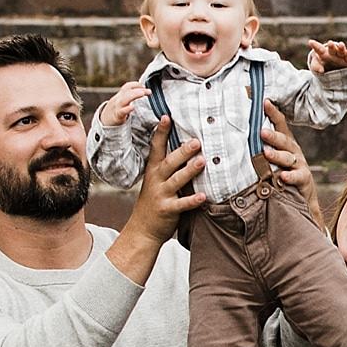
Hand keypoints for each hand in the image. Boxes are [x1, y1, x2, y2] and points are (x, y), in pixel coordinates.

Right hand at [98, 80, 146, 127]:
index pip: (127, 86)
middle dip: (138, 89)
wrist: (105, 121)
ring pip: (124, 99)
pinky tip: (133, 107)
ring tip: (143, 93)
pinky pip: (121, 111)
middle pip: (127, 91)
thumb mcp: (122, 101)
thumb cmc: (116, 110)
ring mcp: (117, 107)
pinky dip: (127, 109)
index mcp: (120, 96)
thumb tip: (143, 91)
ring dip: (134, 95)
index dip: (136, 84)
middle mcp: (118, 99)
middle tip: (149, 91)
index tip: (145, 86)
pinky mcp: (117, 116)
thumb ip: (130, 96)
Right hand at [127, 117, 202, 243]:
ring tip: (202, 161)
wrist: (142, 229)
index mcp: (153, 170)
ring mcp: (161, 195)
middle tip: (196, 141)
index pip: (156, 148)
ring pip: (176, 180)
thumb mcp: (156, 180)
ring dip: (189, 171)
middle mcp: (156, 180)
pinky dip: (192, 200)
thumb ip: (169, 165)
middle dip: (182, 151)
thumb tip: (186, 145)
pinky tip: (204, 196)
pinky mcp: (167, 210)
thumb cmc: (154, 201)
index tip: (166, 117)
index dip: (160, 132)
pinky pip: (181, 204)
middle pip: (169, 162)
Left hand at [257, 100, 322, 224]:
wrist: (303, 194)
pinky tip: (282, 176)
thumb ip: (262, 145)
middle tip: (261, 132)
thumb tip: (238, 132)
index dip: (273, 113)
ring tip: (266, 153)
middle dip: (272, 136)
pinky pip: (297, 176)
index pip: (280, 124)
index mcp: (285, 142)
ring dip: (277, 155)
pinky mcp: (304, 178)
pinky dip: (289, 176)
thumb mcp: (274, 156)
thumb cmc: (283, 171)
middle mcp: (293, 150)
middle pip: (284, 140)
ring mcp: (299, 164)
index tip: (264, 102)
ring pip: (288, 158)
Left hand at [307, 38, 346, 73]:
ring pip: (341, 51)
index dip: (315, 46)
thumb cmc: (322, 67)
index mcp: (323, 53)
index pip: (319, 49)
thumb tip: (321, 71)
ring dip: (341, 48)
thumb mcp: (316, 67)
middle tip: (330, 43)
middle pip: (332, 49)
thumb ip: (316, 67)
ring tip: (341, 45)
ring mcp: (340, 56)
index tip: (310, 42)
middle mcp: (332, 53)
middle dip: (331, 46)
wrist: (333, 71)